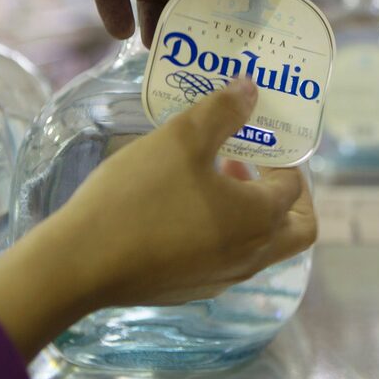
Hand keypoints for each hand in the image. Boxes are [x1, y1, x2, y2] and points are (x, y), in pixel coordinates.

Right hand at [0, 78, 315, 359]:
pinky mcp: (191, 289)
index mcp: (261, 219)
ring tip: (215, 175)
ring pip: (261, 246)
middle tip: (259, 166)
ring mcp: (222, 279)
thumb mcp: (182, 138)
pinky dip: (225, 231)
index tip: (261, 134)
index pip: (295, 186)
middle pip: (298, 229)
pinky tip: (185, 205)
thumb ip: (223, 110)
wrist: (81, 263)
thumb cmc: (139, 196)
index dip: (285, 156)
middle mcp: (251, 256)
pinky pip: (227, 259)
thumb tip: (251, 89)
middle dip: (290, 196)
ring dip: (252, 210)